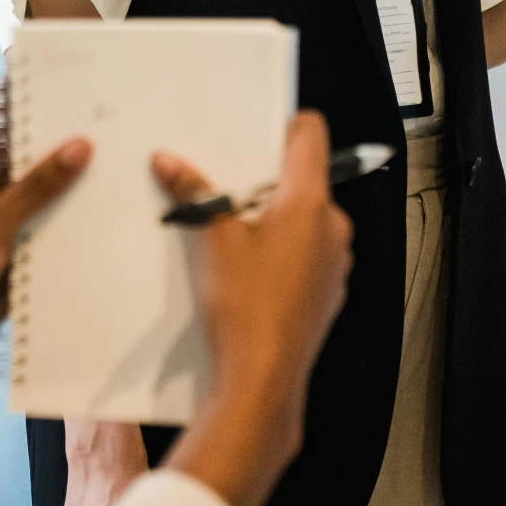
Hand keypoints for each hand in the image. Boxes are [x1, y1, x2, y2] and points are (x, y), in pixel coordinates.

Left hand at [0, 86, 91, 333]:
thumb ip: (37, 187)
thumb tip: (79, 145)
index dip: (23, 93)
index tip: (61, 76)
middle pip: (24, 151)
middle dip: (60, 139)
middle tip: (105, 118)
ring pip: (40, 190)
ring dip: (69, 185)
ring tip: (117, 164)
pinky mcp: (13, 250)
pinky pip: (47, 227)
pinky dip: (69, 223)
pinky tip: (104, 218)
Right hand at [154, 110, 352, 505]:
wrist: (263, 381)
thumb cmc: (244, 309)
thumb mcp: (213, 241)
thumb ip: (195, 193)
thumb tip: (169, 162)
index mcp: (311, 203)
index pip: (312, 134)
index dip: (286, 123)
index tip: (257, 128)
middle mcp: (333, 227)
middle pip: (304, 179)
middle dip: (264, 180)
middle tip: (225, 187)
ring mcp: (335, 262)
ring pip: (304, 218)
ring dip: (271, 218)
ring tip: (229, 232)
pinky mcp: (327, 292)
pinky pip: (305, 253)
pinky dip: (280, 250)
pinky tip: (246, 270)